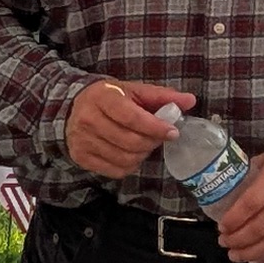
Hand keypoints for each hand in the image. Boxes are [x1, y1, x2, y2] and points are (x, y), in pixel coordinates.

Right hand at [68, 76, 190, 177]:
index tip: (173, 132)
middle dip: (152, 142)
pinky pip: (115, 171)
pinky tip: (131, 154)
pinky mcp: (81, 157)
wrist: (73, 107)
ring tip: (145, 144)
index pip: (132, 118)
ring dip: (142, 155)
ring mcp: (82, 141)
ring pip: (124, 158)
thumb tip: (190, 100)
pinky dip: (130, 166)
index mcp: (102, 97)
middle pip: (130, 141)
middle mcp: (88, 119)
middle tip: (159, 137)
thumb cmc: (110, 98)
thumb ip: (162, 96)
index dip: (156, 128)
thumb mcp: (134, 91)